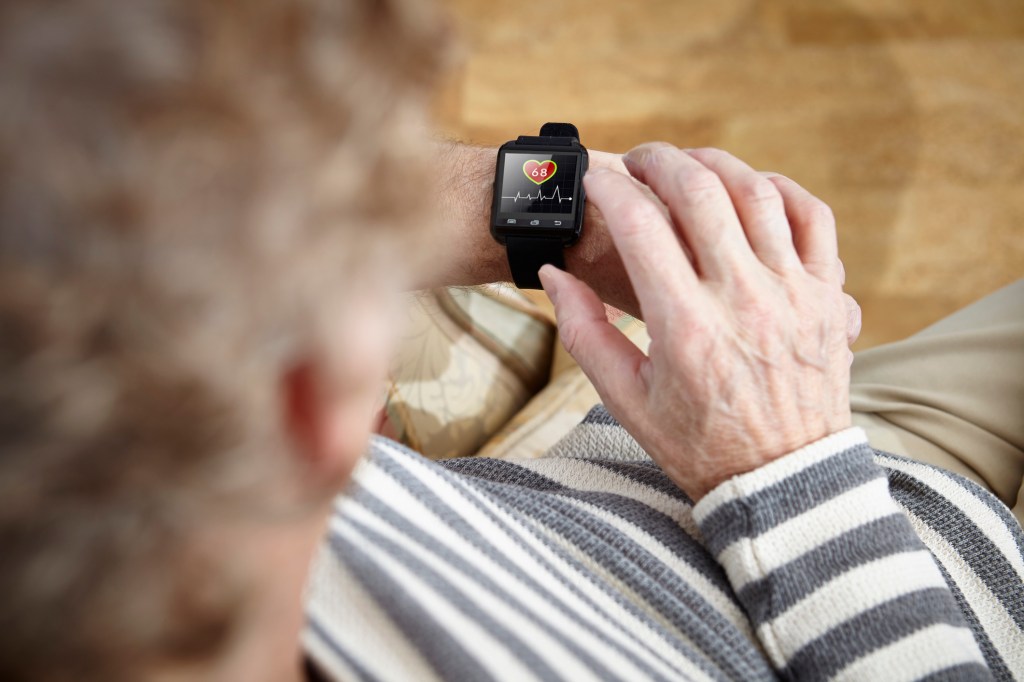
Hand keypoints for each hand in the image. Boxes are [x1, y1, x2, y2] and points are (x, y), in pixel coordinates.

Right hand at [539, 145, 852, 500]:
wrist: (782, 481)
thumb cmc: (697, 444)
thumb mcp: (625, 399)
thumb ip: (584, 332)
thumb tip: (555, 275)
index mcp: (686, 326)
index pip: (641, 225)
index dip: (610, 189)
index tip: (596, 183)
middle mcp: (743, 300)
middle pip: (699, 190)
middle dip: (659, 161)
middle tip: (638, 163)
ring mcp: (794, 293)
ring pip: (757, 192)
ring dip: (716, 165)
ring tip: (689, 167)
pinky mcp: (828, 296)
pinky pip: (813, 217)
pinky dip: (781, 189)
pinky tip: (753, 189)